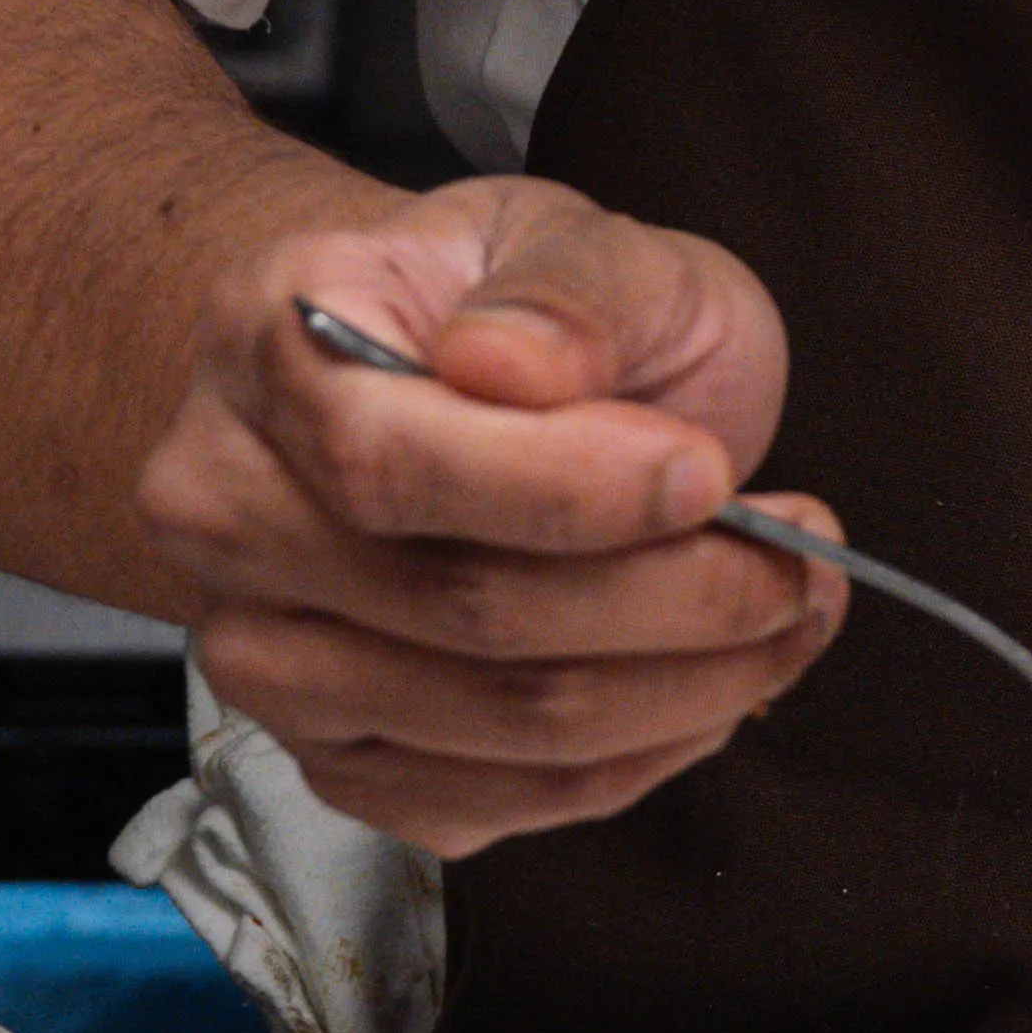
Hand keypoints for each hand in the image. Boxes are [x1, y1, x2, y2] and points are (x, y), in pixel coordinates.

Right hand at [135, 178, 844, 851]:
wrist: (441, 375)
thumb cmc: (516, 303)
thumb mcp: (576, 230)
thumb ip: (569, 288)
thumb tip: (514, 362)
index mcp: (271, 341)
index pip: (388, 459)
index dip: (568, 488)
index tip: (713, 476)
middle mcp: (226, 509)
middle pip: (461, 610)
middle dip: (675, 597)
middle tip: (805, 557)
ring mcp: (264, 652)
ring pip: (498, 726)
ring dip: (685, 687)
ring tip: (786, 611)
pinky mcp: (331, 759)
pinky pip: (500, 802)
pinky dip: (638, 753)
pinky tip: (705, 678)